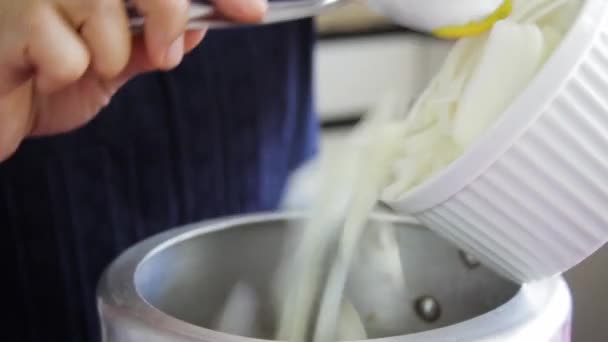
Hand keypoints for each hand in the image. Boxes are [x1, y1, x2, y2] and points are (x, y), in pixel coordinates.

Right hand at [0, 0, 266, 161]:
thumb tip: (201, 25)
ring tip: (74, 67)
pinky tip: (38, 73)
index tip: (251, 11)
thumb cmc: (47, 80)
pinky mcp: (6, 20)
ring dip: (106, 55)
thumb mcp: (112, 62)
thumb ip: (152, 40)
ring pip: (104, 11)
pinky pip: (66, 52)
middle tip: (165, 53)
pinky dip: (65, 75)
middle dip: (169, 14)